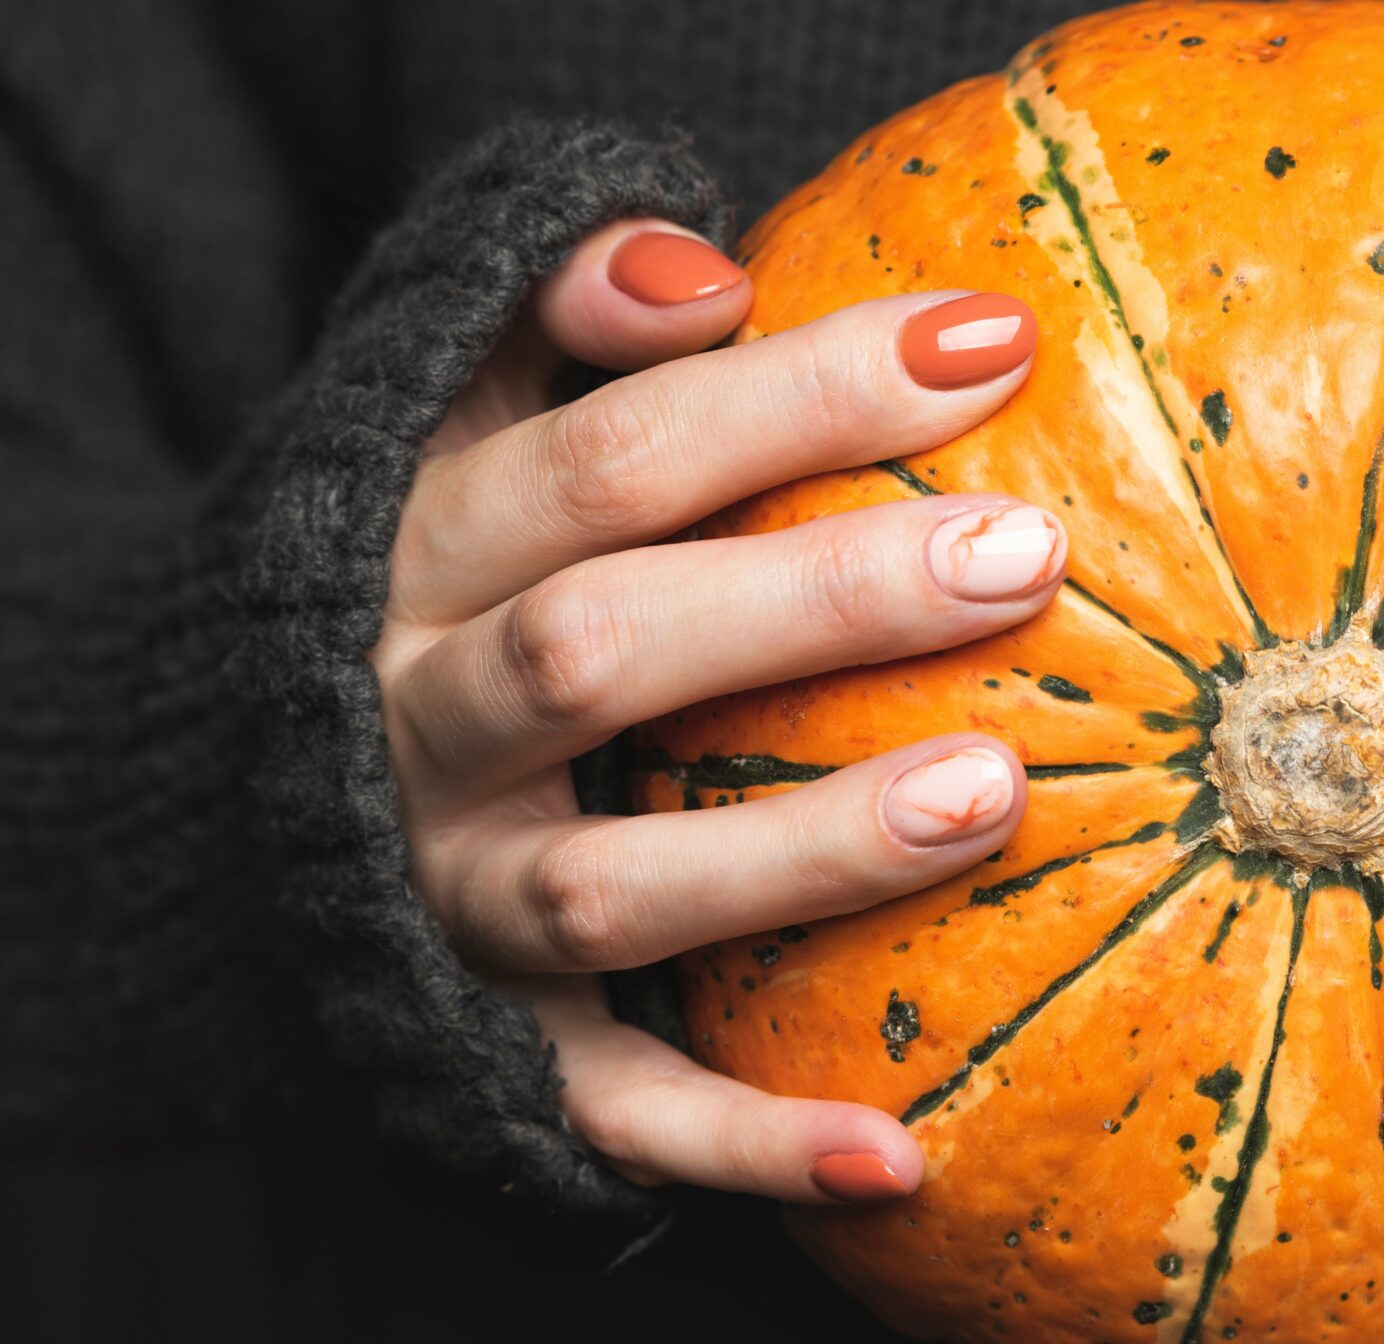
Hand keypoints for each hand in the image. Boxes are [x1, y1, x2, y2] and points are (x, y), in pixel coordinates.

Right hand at [371, 219, 1060, 1201]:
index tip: (994, 341)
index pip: (614, 453)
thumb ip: (559, 315)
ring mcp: (445, 892)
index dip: (797, 390)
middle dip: (815, 600)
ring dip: (801, 848)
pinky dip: (740, 1144)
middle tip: (1022, 553)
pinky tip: (898, 1152)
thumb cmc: (438, 563)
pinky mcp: (484, 1035)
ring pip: (612, 887)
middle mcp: (413, 723)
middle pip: (606, 653)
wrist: (230, 781)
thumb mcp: (452, 411)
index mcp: (417, 551)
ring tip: (999, 790)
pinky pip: (606, 1106)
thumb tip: (705, 269)